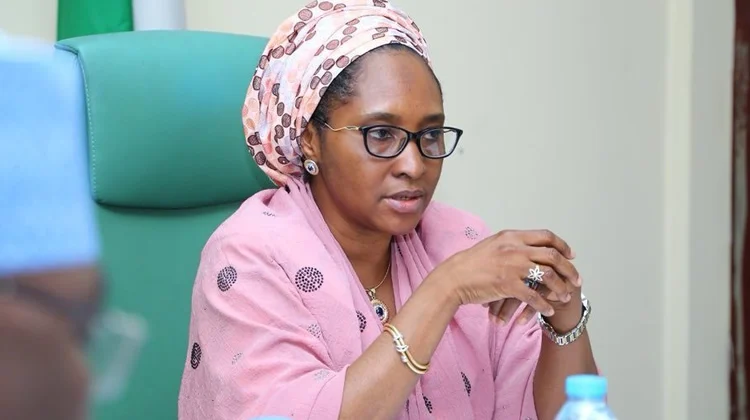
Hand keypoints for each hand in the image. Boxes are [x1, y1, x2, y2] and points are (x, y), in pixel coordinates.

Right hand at [432, 229, 580, 321]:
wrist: (453, 277)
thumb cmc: (470, 264)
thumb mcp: (492, 246)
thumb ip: (510, 245)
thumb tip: (526, 247)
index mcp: (512, 236)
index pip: (546, 236)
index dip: (562, 246)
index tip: (571, 255)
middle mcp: (514, 248)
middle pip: (552, 255)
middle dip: (569, 269)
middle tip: (577, 280)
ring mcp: (512, 266)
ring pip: (547, 276)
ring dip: (560, 288)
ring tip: (565, 297)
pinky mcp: (507, 284)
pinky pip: (533, 296)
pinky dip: (544, 305)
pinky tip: (548, 311)